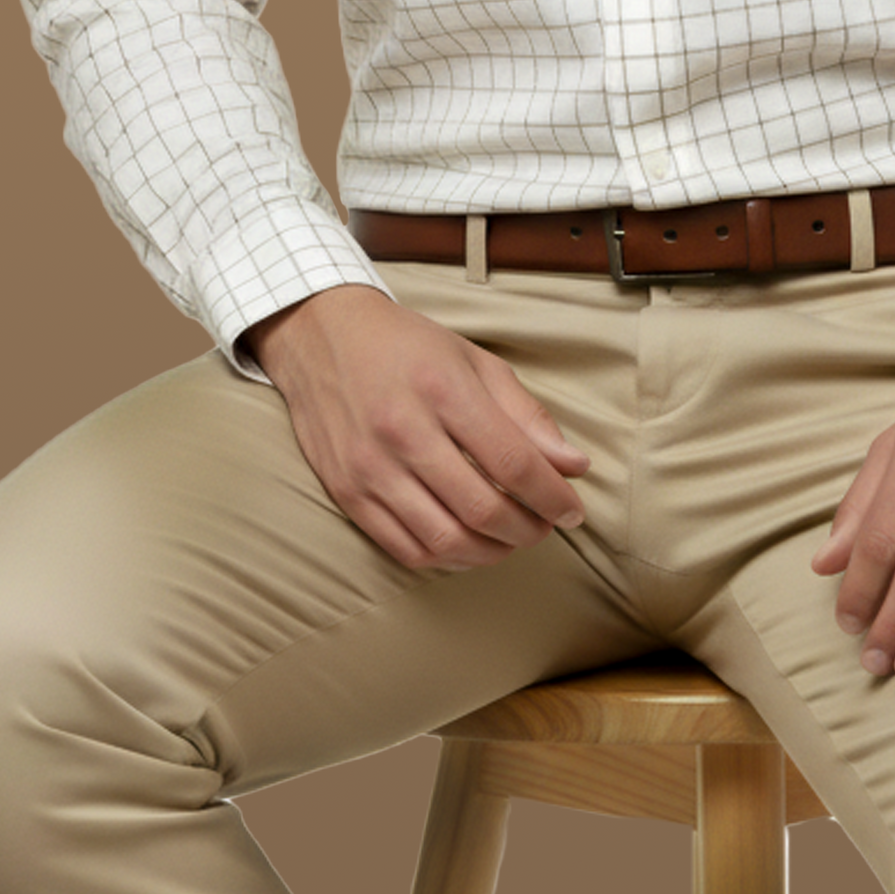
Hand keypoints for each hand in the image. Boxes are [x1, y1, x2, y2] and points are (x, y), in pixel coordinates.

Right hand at [249, 285, 591, 573]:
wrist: (320, 335)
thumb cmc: (406, 346)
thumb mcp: (473, 361)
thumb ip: (525, 415)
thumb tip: (573, 466)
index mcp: (442, 389)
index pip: (513, 462)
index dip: (552, 496)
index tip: (573, 511)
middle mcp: (403, 431)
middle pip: (482, 508)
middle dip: (528, 529)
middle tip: (545, 526)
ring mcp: (369, 466)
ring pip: (445, 539)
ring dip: (491, 551)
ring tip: (511, 538)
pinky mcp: (346, 492)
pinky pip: (404, 548)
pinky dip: (446, 558)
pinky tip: (467, 544)